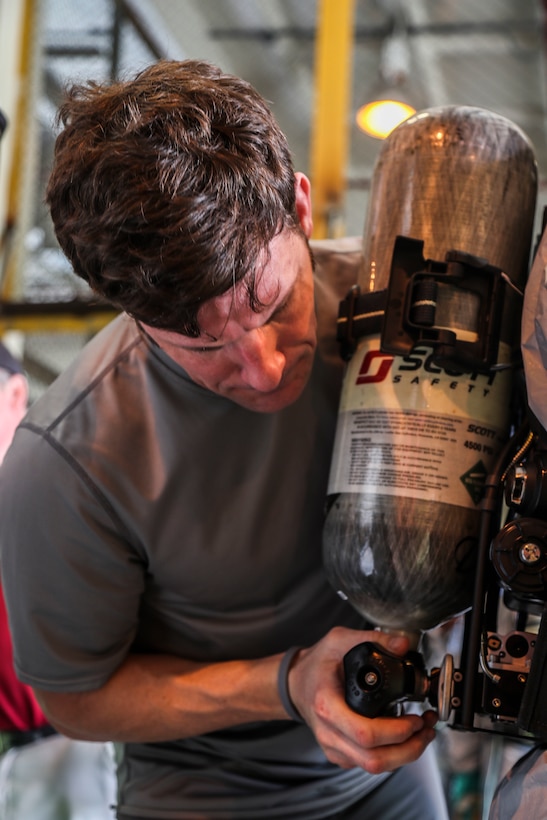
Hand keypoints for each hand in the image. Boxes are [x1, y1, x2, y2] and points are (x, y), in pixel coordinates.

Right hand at [287, 626, 437, 773]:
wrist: (295, 684)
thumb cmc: (317, 663)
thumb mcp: (340, 640)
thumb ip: (372, 638)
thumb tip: (403, 645)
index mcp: (327, 705)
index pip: (364, 733)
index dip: (396, 732)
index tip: (416, 718)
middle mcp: (329, 732)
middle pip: (374, 760)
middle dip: (409, 749)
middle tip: (427, 728)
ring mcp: (333, 747)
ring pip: (374, 767)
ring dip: (405, 754)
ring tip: (423, 732)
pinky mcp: (340, 754)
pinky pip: (369, 764)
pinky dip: (393, 754)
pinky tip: (405, 737)